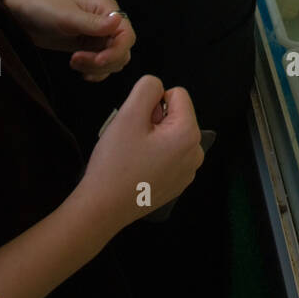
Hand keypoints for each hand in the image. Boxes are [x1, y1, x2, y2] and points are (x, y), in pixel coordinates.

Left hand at [2, 0, 135, 81]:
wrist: (20, 17)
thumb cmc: (43, 9)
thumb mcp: (67, 17)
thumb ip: (93, 24)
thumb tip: (119, 22)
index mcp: (107, 9)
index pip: (127, 35)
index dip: (117, 51)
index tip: (99, 61)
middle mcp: (108, 23)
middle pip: (123, 50)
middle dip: (104, 61)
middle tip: (76, 61)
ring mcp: (99, 37)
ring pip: (114, 60)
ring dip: (97, 67)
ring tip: (73, 62)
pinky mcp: (89, 49)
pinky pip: (103, 66)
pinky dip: (96, 72)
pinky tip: (81, 72)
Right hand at [79, 76, 202, 232]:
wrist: (102, 209)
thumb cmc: (115, 163)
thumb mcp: (128, 115)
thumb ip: (147, 89)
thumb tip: (157, 88)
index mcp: (189, 134)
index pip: (177, 94)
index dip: (152, 102)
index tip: (137, 124)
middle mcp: (196, 153)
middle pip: (175, 115)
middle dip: (153, 121)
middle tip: (132, 141)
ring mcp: (188, 171)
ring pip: (170, 135)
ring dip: (153, 138)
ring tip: (133, 156)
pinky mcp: (177, 184)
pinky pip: (168, 155)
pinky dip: (154, 156)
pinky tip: (137, 170)